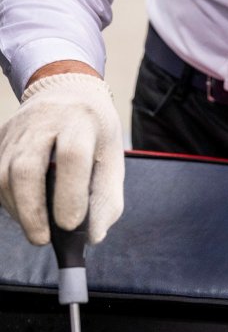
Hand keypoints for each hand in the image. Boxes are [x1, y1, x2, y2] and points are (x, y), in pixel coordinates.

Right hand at [0, 66, 123, 244]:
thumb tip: (93, 236)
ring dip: (17, 209)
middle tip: (43, 239)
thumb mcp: (113, 158)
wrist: (67, 92)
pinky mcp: (0, 136)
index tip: (71, 225)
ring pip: (3, 172)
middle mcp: (44, 121)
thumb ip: (106, 198)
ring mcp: (17, 128)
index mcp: (81, 122)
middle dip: (32, 210)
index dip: (70, 194)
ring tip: (36, 230)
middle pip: (26, 167)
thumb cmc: (95, 133)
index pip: (72, 157)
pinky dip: (6, 198)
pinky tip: (23, 211)